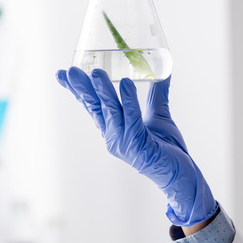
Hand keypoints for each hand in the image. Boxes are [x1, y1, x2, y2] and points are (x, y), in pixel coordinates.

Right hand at [56, 67, 216, 226]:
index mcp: (113, 128)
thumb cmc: (166, 148)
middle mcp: (113, 135)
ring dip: (102, 90)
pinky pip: (132, 118)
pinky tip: (126, 83)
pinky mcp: (138, 144)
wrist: (180, 174)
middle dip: (81, 88)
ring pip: (110, 110)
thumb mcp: (159, 114)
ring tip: (96, 72)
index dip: (76, 90)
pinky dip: (128, 100)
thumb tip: (163, 69)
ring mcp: (123, 142)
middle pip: (94, 107)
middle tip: (69, 71)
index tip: (62, 74)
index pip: (91, 105)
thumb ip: (157, 92)